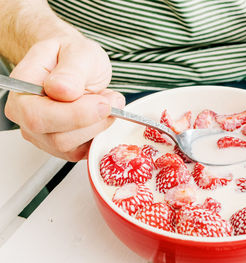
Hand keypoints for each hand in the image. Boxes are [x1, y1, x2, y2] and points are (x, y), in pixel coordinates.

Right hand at [5, 36, 124, 160]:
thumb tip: (61, 89)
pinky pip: (83, 151)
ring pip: (74, 148)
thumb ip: (70, 70)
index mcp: (22, 93)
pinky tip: (100, 115)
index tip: (102, 102)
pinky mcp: (63, 146)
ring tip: (106, 101)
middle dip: (93, 121)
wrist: (74, 62)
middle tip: (111, 99)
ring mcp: (44, 135)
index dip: (76, 115)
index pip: (39, 117)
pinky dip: (99, 133)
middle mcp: (27, 118)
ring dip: (99, 126)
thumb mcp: (77, 51)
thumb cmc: (71, 55)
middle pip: (59, 139)